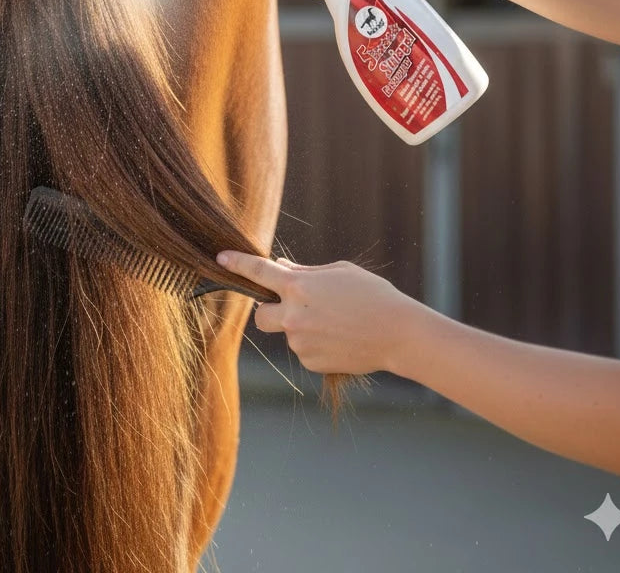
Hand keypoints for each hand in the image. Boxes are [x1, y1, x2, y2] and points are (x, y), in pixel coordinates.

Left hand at [216, 252, 423, 375]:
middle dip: (269, 311)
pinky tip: (340, 338)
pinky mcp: (311, 362)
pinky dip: (316, 344)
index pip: (258, 272)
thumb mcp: (338, 273)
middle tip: (294, 307)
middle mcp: (293, 315)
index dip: (237, 263)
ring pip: (288, 333)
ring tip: (336, 323)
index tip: (221, 258)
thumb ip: (304, 272)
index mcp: (298, 286)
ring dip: (301, 328)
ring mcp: (300, 342)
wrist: (398, 333)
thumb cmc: (371, 295)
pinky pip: (304, 350)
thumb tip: (279, 270)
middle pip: (260, 316)